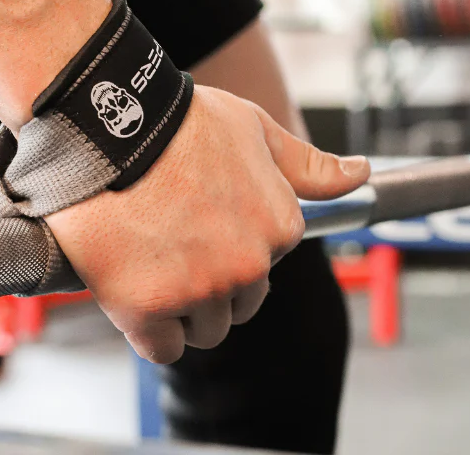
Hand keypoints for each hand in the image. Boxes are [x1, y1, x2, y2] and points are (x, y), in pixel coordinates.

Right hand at [45, 85, 369, 363]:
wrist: (110, 124)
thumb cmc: (180, 122)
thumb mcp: (254, 129)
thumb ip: (307, 165)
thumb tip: (359, 174)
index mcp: (278, 225)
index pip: (267, 264)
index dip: (232, 246)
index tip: (204, 224)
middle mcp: (247, 265)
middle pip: (238, 304)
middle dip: (212, 282)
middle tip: (173, 240)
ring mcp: (198, 290)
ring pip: (202, 328)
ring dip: (181, 306)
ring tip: (150, 257)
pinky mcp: (148, 310)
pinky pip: (162, 347)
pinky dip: (148, 327)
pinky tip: (135, 289)